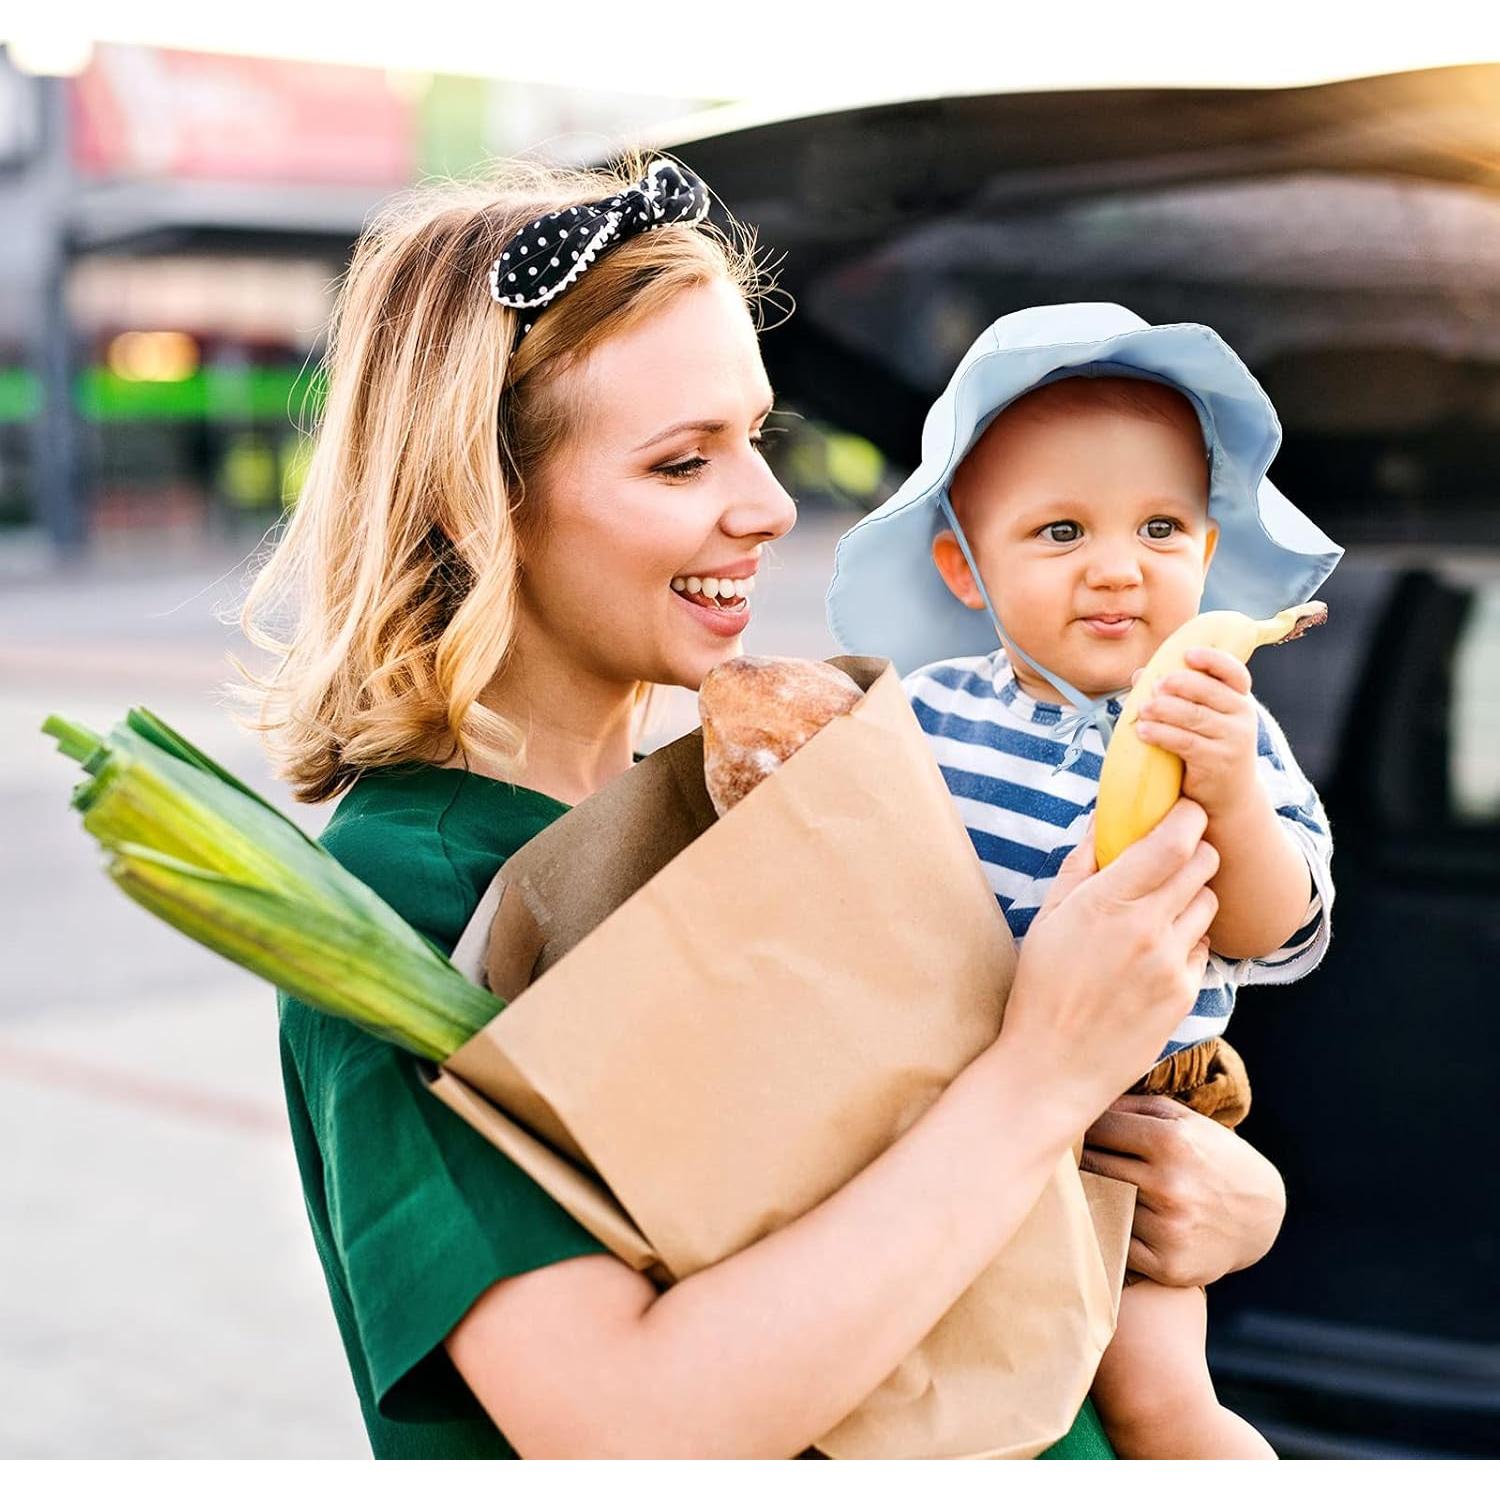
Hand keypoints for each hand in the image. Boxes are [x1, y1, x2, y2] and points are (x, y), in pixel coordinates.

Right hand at [1000, 801, 1218, 1130]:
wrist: (1051, 1067)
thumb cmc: (1040, 988)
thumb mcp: (1047, 918)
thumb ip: (1081, 865)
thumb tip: (1102, 822)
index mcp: (1107, 902)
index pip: (1174, 841)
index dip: (1187, 816)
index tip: (1182, 809)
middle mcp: (1146, 928)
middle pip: (1203, 864)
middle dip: (1194, 850)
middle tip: (1175, 853)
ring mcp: (1170, 963)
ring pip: (1209, 903)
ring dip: (1193, 895)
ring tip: (1162, 907)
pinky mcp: (1185, 994)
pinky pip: (1203, 947)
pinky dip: (1187, 940)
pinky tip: (1157, 952)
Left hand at [1081, 1093, 1285, 1285]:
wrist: (1261, 1217)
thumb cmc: (1212, 1158)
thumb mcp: (1185, 1120)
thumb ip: (1133, 1106)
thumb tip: (1083, 1106)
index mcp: (1171, 1142)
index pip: (1098, 1130)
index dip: (1085, 1128)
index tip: (1081, 1132)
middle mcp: (1169, 1186)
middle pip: (1092, 1166)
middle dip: (1082, 1160)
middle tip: (1076, 1159)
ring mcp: (1168, 1229)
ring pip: (1099, 1203)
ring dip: (1093, 1194)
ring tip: (1098, 1186)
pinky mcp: (1166, 1264)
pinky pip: (1113, 1241)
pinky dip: (1109, 1228)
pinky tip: (1118, 1217)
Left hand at [1133, 648, 1258, 818]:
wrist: (1228, 796)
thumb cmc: (1208, 748)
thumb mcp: (1200, 719)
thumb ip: (1176, 694)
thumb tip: (1140, 674)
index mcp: (1240, 699)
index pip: (1234, 673)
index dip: (1214, 660)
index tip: (1188, 654)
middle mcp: (1242, 717)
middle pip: (1209, 692)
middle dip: (1179, 684)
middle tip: (1155, 685)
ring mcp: (1233, 740)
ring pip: (1194, 716)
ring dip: (1163, 709)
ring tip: (1141, 709)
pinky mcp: (1217, 762)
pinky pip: (1184, 742)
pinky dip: (1160, 734)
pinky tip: (1142, 730)